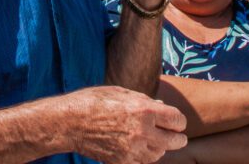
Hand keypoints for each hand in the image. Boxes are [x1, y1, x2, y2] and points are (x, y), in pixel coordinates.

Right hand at [66, 85, 187, 163]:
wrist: (70, 123)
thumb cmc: (93, 102)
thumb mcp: (120, 93)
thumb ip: (144, 100)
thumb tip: (161, 107)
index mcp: (144, 111)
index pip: (177, 120)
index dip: (178, 120)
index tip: (175, 120)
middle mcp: (142, 132)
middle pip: (175, 141)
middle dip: (177, 137)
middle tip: (176, 135)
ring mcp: (132, 149)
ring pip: (159, 154)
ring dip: (161, 146)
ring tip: (156, 139)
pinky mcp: (123, 161)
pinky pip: (143, 161)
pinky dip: (146, 155)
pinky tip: (140, 146)